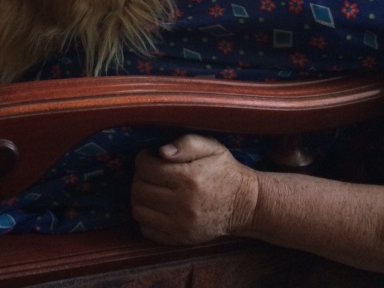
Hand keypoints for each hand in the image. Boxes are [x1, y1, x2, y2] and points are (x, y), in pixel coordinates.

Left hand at [131, 134, 258, 245]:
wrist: (245, 204)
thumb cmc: (224, 170)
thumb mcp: (211, 147)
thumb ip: (185, 144)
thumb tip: (161, 151)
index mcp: (189, 178)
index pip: (146, 169)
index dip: (142, 159)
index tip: (149, 156)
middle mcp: (182, 204)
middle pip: (139, 189)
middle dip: (140, 176)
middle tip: (150, 172)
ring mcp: (180, 226)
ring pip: (138, 210)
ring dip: (139, 197)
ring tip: (152, 188)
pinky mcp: (180, 239)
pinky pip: (146, 230)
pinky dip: (146, 216)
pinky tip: (157, 206)